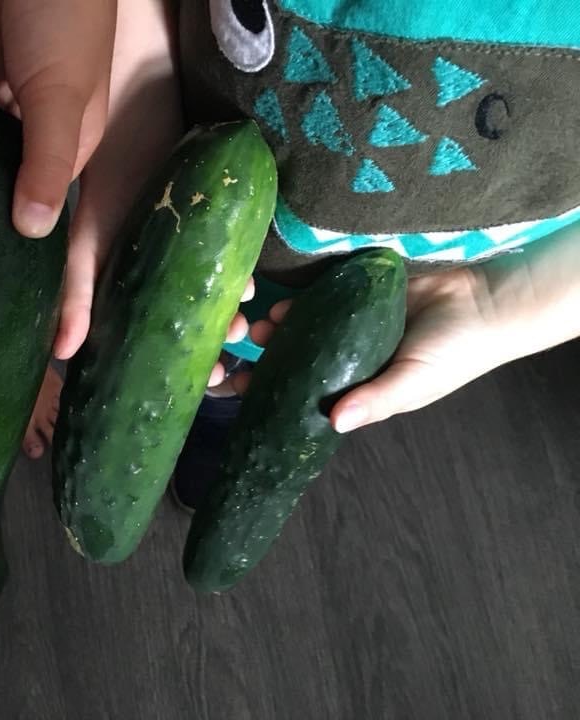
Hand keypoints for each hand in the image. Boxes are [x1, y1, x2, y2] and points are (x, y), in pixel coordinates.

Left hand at [0, 0, 116, 238]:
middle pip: (16, 187)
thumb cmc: (61, 25)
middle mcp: (40, 132)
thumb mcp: (60, 98)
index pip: (54, 207)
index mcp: (73, 141)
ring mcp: (4, 107)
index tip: (20, 301)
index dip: (37, 246)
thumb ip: (45, 162)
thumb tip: (32, 232)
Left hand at [230, 224, 579, 430]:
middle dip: (270, 358)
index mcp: (358, 383)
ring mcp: (349, 320)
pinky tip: (282, 304)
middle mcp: (348, 353)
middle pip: (299, 356)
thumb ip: (377, 400)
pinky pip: (320, 294)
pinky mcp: (355, 289)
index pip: (309, 393)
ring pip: (303, 326)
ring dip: (280, 328)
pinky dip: (300, 300)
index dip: (278, 394)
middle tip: (245, 355)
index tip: (245, 392)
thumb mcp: (415, 383)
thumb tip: (335, 423)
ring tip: (263, 328)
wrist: (485, 299)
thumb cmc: (453, 353)